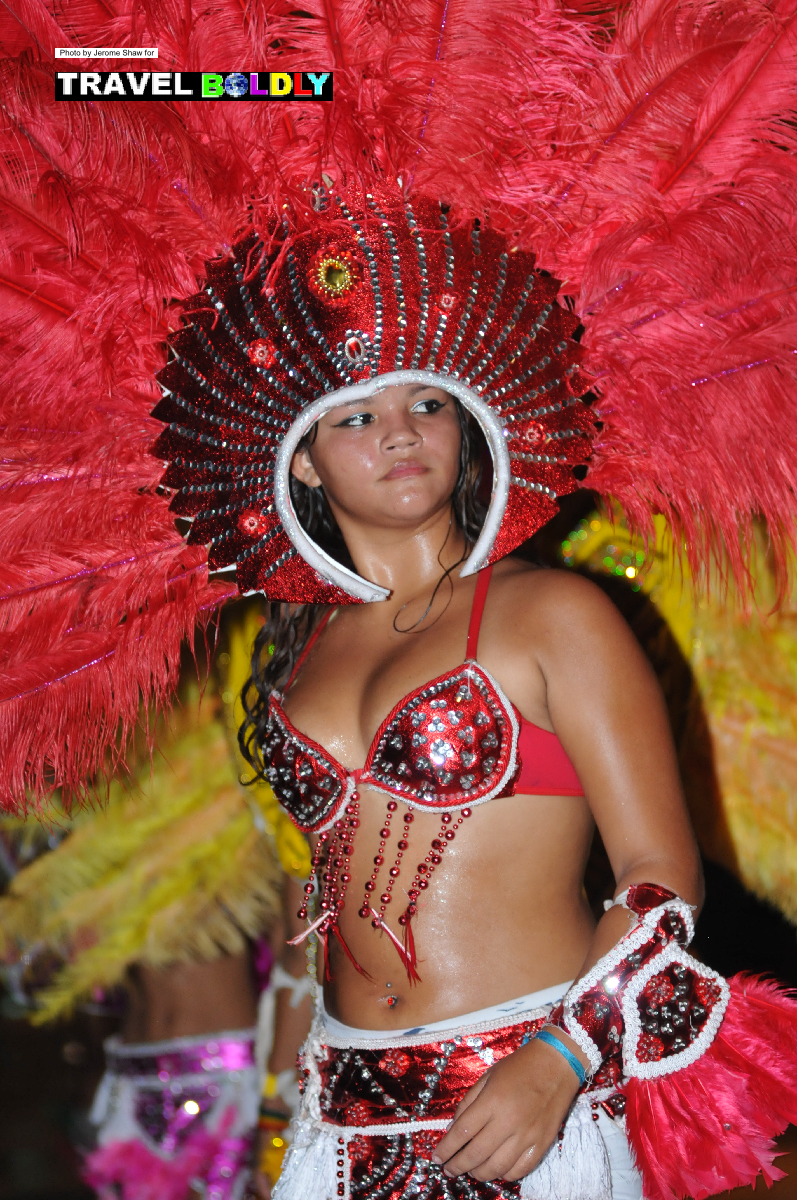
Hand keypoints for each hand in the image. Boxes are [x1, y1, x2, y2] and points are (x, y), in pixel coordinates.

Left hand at [431, 1035, 583, 1181]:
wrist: (556, 1064)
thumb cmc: (519, 1067)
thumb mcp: (488, 1076)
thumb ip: (469, 1102)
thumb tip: (454, 1129)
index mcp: (492, 1101)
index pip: (462, 1133)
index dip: (446, 1149)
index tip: (436, 1158)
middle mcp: (508, 1122)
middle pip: (476, 1154)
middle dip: (457, 1166)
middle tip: (448, 1170)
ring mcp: (527, 1136)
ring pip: (497, 1168)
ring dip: (478, 1173)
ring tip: (469, 1171)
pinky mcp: (542, 1144)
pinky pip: (520, 1170)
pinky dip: (504, 1175)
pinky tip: (495, 1170)